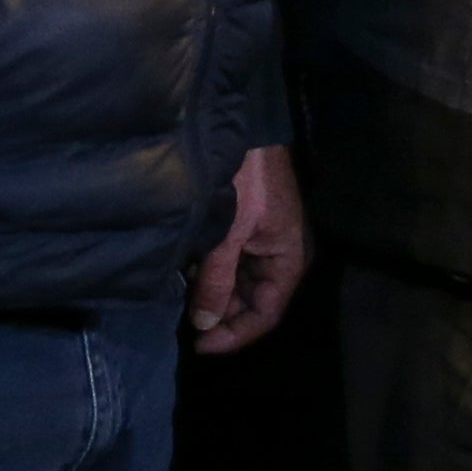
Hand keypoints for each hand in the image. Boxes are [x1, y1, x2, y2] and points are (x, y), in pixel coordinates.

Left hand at [186, 143, 308, 353]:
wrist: (244, 126)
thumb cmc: (243, 180)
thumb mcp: (227, 235)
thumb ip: (215, 281)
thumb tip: (203, 324)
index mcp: (288, 260)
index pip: (265, 315)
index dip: (233, 334)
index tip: (198, 343)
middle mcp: (279, 255)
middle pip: (251, 301)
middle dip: (219, 309)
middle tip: (185, 312)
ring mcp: (262, 240)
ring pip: (236, 281)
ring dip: (211, 287)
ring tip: (184, 285)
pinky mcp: (246, 226)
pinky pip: (229, 259)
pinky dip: (209, 266)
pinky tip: (188, 262)